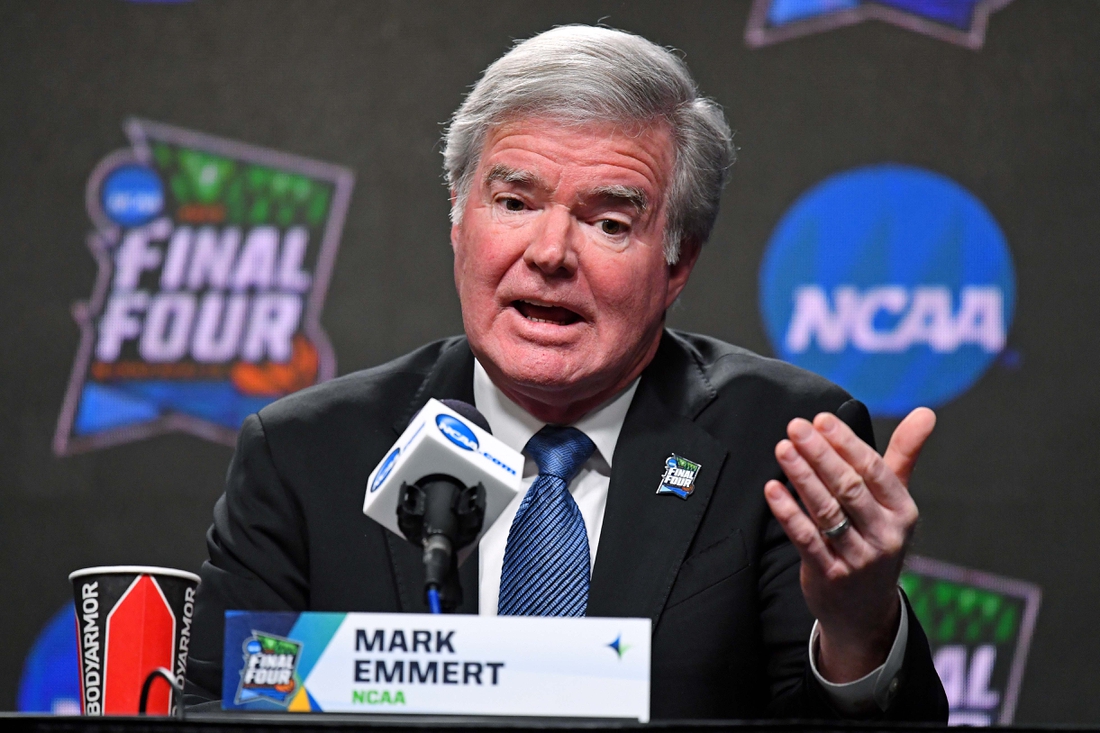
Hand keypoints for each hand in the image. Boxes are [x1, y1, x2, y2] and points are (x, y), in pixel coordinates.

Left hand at [763, 407, 935, 682]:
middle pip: (849, 488)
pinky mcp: (830, 575)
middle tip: (796, 426)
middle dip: (821, 454)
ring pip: (827, 511)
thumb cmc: (876, 539)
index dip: (848, 444)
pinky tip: (772, 488)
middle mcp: (885, 535)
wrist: (865, 612)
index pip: (875, 471)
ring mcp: (858, 558)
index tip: (822, 420)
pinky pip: (807, 539)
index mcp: (902, 513)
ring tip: (783, 448)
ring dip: (802, 477)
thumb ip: (904, 455)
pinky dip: (788, 512)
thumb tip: (926, 412)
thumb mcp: (894, 502)